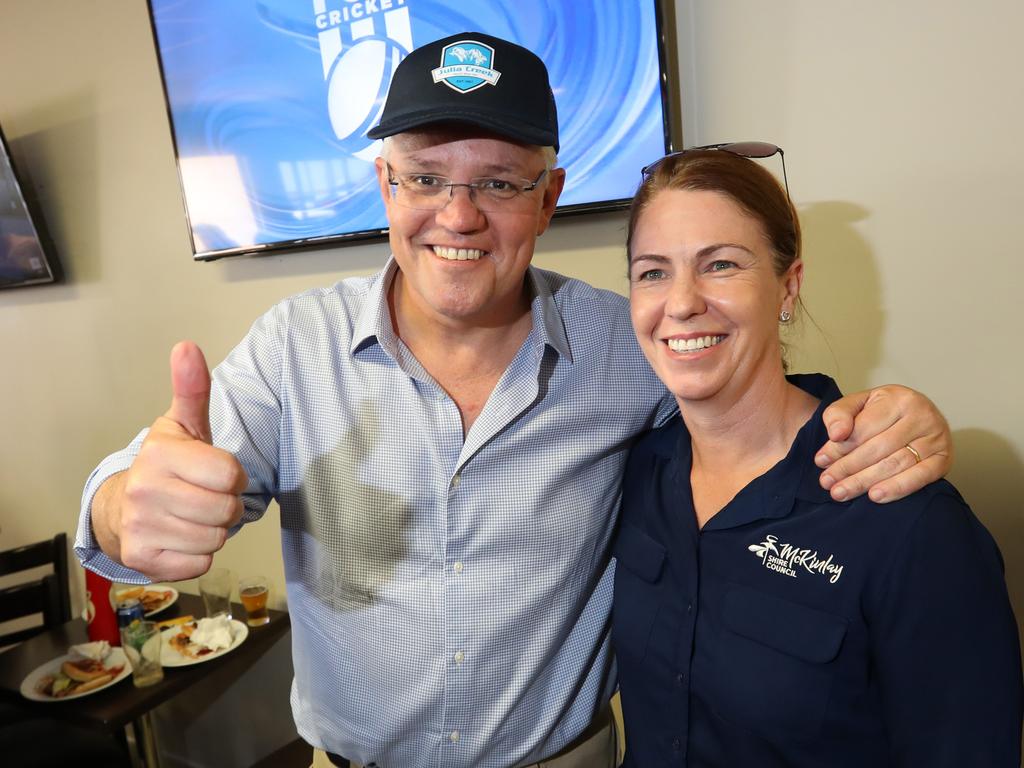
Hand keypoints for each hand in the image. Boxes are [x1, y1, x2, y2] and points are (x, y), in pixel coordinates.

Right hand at [92, 341, 246, 579]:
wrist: (122, 507)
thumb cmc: (169, 466)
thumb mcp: (184, 426)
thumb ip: (192, 389)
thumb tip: (187, 346)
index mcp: (160, 453)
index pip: (231, 474)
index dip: (233, 477)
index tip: (216, 473)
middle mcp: (144, 489)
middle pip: (226, 510)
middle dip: (227, 506)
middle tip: (208, 497)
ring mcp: (139, 526)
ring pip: (215, 538)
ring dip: (214, 531)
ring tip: (194, 516)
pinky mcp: (141, 559)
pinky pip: (200, 564)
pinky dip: (198, 555)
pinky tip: (181, 537)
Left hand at [814, 385, 952, 502]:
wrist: (917, 415)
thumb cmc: (883, 412)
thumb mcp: (858, 404)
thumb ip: (839, 414)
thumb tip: (836, 434)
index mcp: (898, 398)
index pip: (863, 429)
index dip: (839, 447)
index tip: (821, 462)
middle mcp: (921, 415)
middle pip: (878, 448)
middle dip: (848, 468)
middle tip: (828, 482)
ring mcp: (937, 437)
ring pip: (895, 464)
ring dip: (865, 481)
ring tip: (842, 492)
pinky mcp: (944, 458)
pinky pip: (920, 477)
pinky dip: (897, 488)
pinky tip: (875, 496)